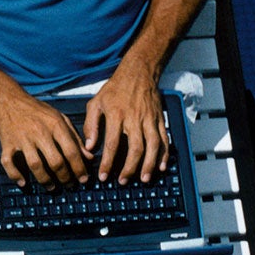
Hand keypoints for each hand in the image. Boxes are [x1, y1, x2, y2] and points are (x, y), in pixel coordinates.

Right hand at [0, 94, 89, 189]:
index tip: (83, 179)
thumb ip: (75, 137)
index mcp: (55, 125)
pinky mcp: (7, 143)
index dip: (79, 168)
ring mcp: (22, 138)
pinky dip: (14, 175)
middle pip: (55, 161)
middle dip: (64, 177)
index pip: (71, 151)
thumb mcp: (60, 118)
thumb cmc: (36, 110)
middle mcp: (39, 132)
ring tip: (51, 186)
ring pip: (35, 165)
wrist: (8, 100)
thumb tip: (88, 157)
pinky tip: (23, 182)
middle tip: (68, 185)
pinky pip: (9, 163)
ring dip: (45, 180)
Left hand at [83, 69, 169, 184]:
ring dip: (149, 164)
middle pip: (135, 148)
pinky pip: (164, 139)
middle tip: (124, 181)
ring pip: (153, 145)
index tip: (103, 176)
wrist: (138, 72)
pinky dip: (164, 154)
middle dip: (130, 168)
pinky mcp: (159, 119)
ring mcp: (149, 119)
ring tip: (144, 179)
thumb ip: (91, 125)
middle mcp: (134, 118)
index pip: (112, 144)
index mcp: (116, 115)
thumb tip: (89, 146)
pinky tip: (161, 166)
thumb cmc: (114, 89)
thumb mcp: (95, 103)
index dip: (108, 162)